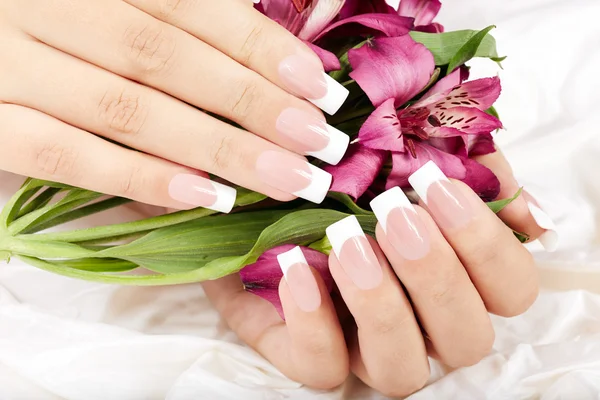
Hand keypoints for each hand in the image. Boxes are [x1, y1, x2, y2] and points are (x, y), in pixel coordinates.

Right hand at [0, 0, 348, 211]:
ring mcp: (5, 62)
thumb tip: (271, 66)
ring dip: (215, 147)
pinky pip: (63, 155)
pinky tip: (205, 196)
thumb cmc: (52, 28)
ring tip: (284, 177)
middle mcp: (44, 6)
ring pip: (126, 109)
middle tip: (318, 142)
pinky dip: (138, 176)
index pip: (187, 5)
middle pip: (165, 59)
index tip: (318, 88)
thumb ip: (175, 24)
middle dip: (251, 103)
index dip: (258, 46)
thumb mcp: (110, 10)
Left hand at [203, 152, 549, 396]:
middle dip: (436, 276)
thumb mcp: (410, 147)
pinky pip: (323, 369)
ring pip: (402, 369)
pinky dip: (315, 325)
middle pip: (466, 337)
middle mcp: (423, 321)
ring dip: (382, 307)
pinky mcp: (309, 351)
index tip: (438, 188)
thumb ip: (471, 168)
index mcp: (458, 276)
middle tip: (395, 217)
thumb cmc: (347, 166)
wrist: (264, 183)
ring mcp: (367, 344)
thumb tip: (525, 214)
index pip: (510, 290)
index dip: (487, 247)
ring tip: (348, 246)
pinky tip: (298, 271)